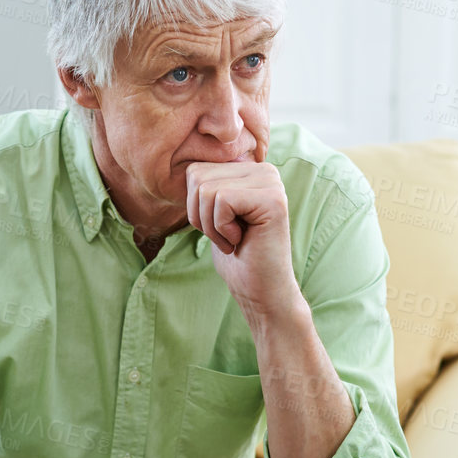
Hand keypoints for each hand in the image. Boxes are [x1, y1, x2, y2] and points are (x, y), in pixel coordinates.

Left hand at [184, 156, 297, 317]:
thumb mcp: (213, 216)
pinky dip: (220, 228)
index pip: (196, 171)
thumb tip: (185, 165)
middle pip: (198, 177)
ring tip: (233, 239)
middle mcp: (264, 169)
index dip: (195, 207)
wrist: (261, 292)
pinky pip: (221, 200)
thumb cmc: (236, 258)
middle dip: (200, 215)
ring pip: (206, 189)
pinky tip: (240, 240)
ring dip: (211, 225)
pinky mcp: (272, 199)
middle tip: (225, 237)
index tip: (219, 228)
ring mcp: (271, 182)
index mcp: (249, 170)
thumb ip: (206, 188)